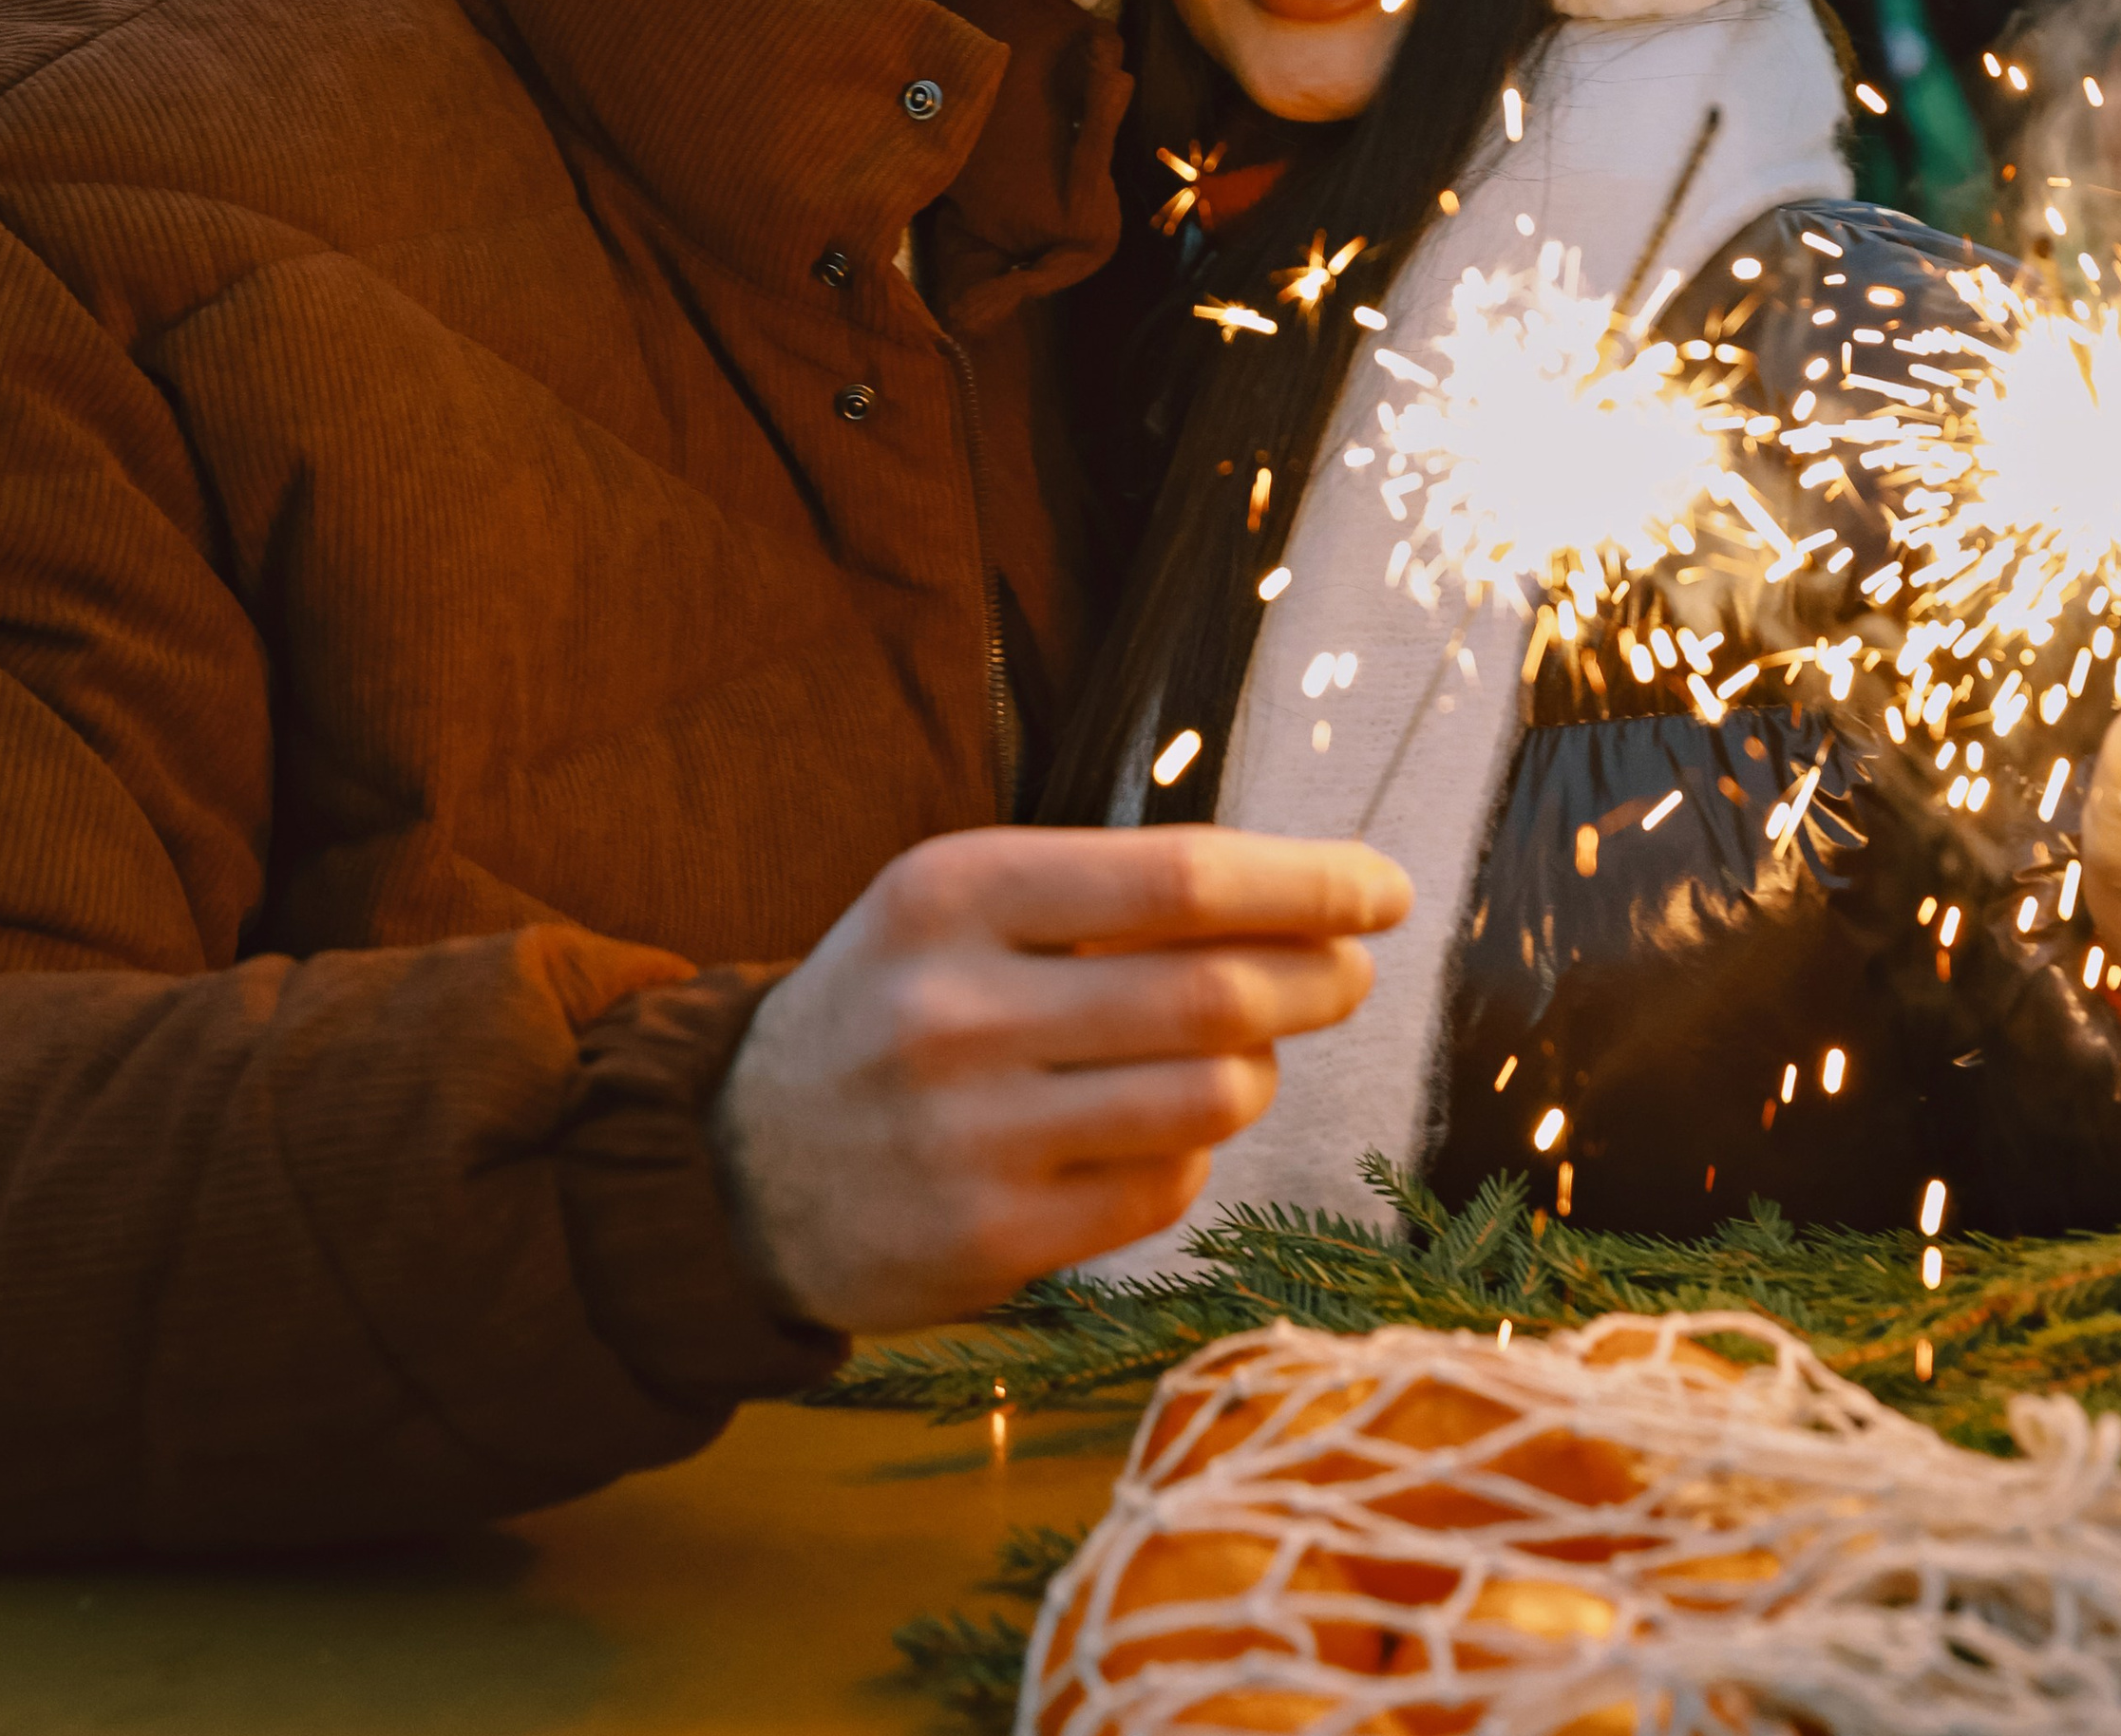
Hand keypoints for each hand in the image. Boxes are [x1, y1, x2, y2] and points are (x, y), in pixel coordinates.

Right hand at [708, 823, 1409, 1332]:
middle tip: (1350, 971)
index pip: (1180, 878)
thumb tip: (1300, 903)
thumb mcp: (958, 906)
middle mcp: (958, 1007)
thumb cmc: (891, 1003)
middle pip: (1215, 992)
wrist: (739, 1163)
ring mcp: (973, 1134)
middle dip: (1316, 977)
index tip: (1382, 889)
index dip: (1304, 884)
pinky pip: (1164, 1189)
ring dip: (1258, 1072)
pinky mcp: (991, 1242)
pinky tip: (1157, 1129)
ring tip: (1242, 1054)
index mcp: (955, 891)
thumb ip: (1102, 894)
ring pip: (1210, 1098)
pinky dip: (1190, 1151)